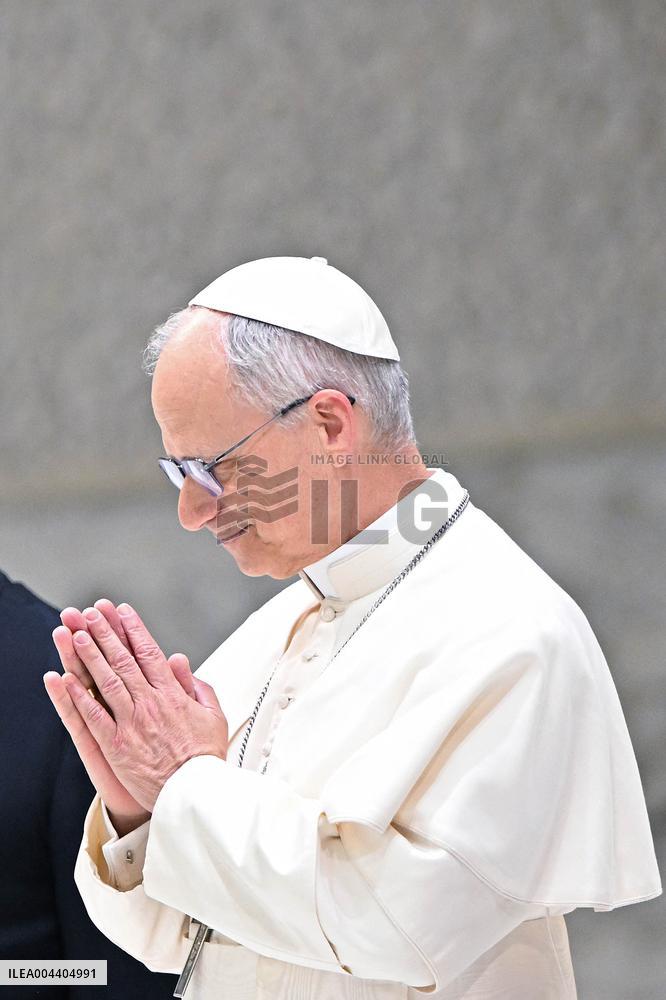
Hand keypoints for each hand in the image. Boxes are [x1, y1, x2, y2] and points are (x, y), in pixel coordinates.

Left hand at [47, 603, 227, 813]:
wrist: (195, 792)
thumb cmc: (205, 756)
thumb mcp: (212, 715)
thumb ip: (196, 685)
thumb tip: (180, 660)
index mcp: (172, 695)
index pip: (149, 653)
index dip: (134, 629)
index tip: (122, 611)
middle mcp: (150, 703)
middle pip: (123, 660)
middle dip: (105, 633)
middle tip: (90, 613)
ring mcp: (131, 724)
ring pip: (106, 681)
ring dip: (89, 655)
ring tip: (75, 634)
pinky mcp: (116, 746)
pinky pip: (94, 716)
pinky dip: (79, 696)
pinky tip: (67, 679)